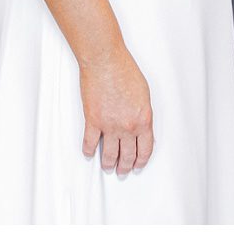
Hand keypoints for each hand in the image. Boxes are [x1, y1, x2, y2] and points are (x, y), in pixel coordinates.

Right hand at [80, 48, 152, 176]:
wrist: (105, 61)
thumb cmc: (124, 70)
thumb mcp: (144, 95)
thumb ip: (142, 113)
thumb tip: (139, 124)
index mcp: (143, 121)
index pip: (145, 150)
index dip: (141, 161)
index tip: (137, 166)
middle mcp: (128, 127)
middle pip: (128, 155)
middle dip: (125, 166)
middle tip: (122, 171)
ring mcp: (109, 125)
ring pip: (110, 153)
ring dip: (109, 163)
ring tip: (107, 167)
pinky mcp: (93, 119)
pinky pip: (90, 141)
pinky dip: (89, 150)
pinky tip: (89, 153)